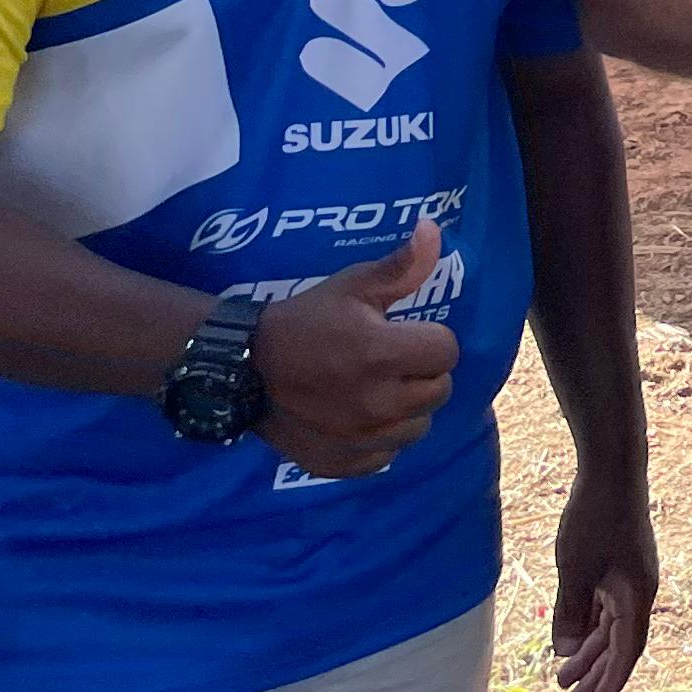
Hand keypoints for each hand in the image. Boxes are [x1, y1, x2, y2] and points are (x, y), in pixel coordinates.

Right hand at [253, 219, 462, 476]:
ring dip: (406, 408)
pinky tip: (359, 417)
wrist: (244, 371)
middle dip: (421, 372)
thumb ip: (401, 266)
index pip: (447, 350)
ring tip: (376, 388)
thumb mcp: (352, 286)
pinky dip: (381, 439)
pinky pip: (388, 454)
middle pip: (439, 390)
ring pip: (419, 426)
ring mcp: (361, 439)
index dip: (429, 338)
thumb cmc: (305, 321)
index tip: (402, 333)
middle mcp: (378, 403)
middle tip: (389, 361)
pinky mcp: (345, 463)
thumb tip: (433, 228)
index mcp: (382, 354)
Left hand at [550, 463, 659, 691]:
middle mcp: (639, 591)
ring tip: (564, 676)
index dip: (612, 679)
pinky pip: (606, 606)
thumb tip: (566, 651)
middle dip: (596, 672)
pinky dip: (590, 625)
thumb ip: (572, 613)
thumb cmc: (596, 520)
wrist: (613, 470)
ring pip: (610, 625)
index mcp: (637, 596)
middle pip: (619, 642)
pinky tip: (572, 638)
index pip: (627, 650)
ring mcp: (630, 576)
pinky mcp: (619, 563)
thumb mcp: (576, 572)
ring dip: (589, 651)